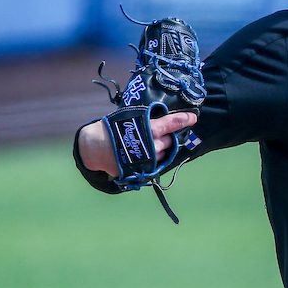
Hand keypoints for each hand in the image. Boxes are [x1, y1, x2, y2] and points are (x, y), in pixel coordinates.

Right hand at [78, 110, 197, 177]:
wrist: (94, 148)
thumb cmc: (111, 129)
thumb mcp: (128, 118)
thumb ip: (146, 120)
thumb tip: (161, 118)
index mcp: (149, 129)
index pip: (172, 124)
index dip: (184, 120)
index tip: (193, 117)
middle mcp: (152, 145)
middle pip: (170, 140)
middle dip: (170, 136)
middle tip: (163, 133)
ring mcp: (149, 159)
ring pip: (165, 153)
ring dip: (162, 148)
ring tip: (150, 143)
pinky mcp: (144, 169)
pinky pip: (156, 163)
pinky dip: (155, 157)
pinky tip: (148, 152)